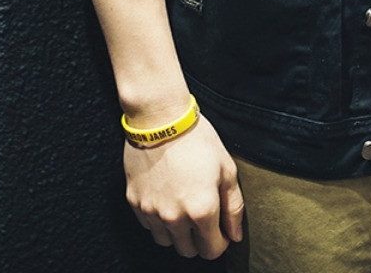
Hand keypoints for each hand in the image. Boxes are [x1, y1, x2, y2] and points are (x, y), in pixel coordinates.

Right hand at [124, 113, 243, 258]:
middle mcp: (174, 217)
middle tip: (203, 214)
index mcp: (201, 210)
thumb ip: (233, 206)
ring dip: (177, 232)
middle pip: (189, 251)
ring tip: (183, 205)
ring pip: (166, 242)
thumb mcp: (226, 168)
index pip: (212, 250)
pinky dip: (158, 219)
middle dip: (199, 238)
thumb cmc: (197, 139)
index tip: (221, 229)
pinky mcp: (134, 202)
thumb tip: (235, 235)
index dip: (220, 241)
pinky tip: (167, 196)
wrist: (160, 119)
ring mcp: (151, 211)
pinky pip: (148, 225)